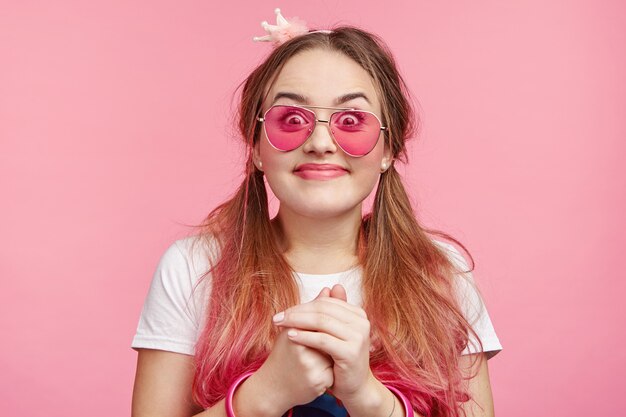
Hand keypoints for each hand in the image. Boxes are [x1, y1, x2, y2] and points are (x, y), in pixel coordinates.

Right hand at [253, 287, 334, 412]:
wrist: (272, 387)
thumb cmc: (283, 354)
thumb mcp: (293, 328)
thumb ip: (313, 309)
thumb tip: (331, 288)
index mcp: (293, 332)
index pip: (321, 320)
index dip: (323, 326)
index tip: (317, 332)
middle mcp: (301, 348)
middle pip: (329, 337)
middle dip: (329, 340)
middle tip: (320, 347)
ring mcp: (310, 366)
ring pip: (334, 354)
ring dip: (331, 356)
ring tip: (316, 362)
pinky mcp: (318, 383)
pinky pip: (334, 372)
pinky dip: (331, 372)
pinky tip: (319, 374)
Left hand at [273, 284, 374, 403]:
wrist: (354, 386)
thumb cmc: (341, 359)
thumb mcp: (335, 333)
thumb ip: (331, 312)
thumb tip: (326, 287)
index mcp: (358, 314)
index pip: (325, 303)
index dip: (303, 305)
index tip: (284, 312)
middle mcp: (361, 322)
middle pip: (322, 310)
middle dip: (297, 312)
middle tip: (278, 317)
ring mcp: (358, 336)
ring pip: (321, 322)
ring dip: (297, 321)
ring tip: (280, 324)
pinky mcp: (351, 352)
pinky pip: (322, 339)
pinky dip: (304, 336)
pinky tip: (290, 336)